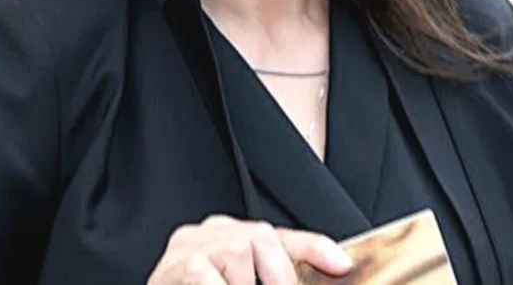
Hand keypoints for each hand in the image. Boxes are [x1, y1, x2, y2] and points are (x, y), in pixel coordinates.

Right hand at [147, 215, 352, 284]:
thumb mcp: (243, 284)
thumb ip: (270, 278)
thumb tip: (326, 272)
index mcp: (231, 236)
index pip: (280, 237)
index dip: (314, 248)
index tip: (342, 266)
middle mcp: (210, 233)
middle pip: (262, 235)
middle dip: (281, 276)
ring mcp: (187, 246)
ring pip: (237, 249)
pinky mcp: (169, 266)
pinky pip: (204, 272)